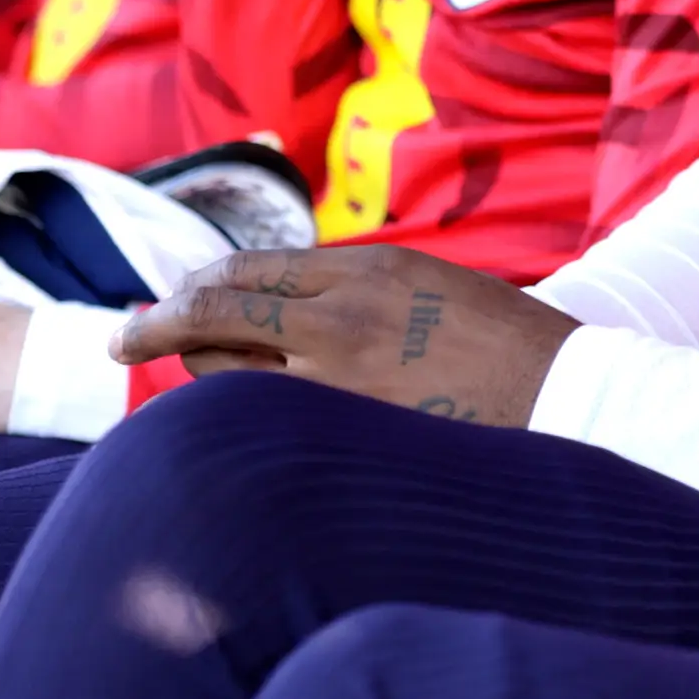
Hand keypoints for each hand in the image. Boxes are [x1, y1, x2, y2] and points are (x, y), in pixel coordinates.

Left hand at [112, 243, 570, 426]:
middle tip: (129, 338)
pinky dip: (236, 416)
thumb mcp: (430, 286)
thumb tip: (278, 304)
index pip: (248, 272)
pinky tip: (233, 425)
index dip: (189, 290)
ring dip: (198, 371)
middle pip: (220, 312)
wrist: (569, 395)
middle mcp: (346, 313)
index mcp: (371, 270)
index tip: (153, 306)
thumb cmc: (506, 345)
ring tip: (190, 375)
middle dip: (164, 324)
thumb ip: (357, 290)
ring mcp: (344, 376)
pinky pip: (265, 421)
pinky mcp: (350, 429)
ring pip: (227, 372)